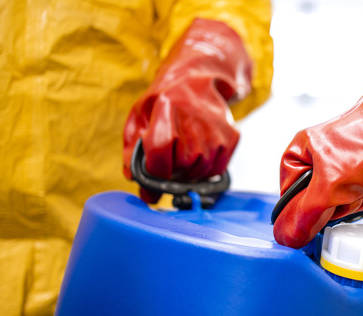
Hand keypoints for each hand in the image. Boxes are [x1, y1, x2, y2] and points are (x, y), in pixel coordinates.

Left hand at [123, 18, 252, 202]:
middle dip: (171, 174)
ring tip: (182, 157)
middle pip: (182, 164)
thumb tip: (132, 177)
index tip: (149, 187)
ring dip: (188, 174)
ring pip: (200, 171)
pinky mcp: (231, 135)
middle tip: (167, 165)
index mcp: (166, 105)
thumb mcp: (139, 116)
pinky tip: (198, 156)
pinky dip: (205, 171)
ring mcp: (216, 126)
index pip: (160, 148)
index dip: (154, 173)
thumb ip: (131, 148)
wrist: (196, 81)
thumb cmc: (163, 101)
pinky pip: (216, 169)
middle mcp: (194, 115)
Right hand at [273, 0, 362, 247]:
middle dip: (344, 204)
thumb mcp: (331, 186)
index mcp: (299, 154)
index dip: (313, 210)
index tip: (330, 204)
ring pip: (345, 204)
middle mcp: (318, 157)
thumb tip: (286, 237)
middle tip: (355, 190)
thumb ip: (306, 215)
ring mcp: (343, 164)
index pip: (291, 202)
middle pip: (321, 206)